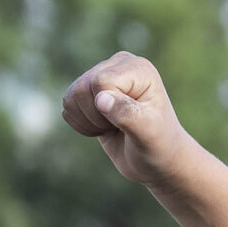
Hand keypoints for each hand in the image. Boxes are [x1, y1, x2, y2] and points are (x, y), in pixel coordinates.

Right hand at [60, 52, 196, 188]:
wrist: (159, 161)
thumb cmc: (160, 147)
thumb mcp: (149, 134)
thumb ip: (128, 114)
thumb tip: (101, 99)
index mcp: (137, 68)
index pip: (100, 82)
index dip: (107, 109)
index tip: (131, 123)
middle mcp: (118, 65)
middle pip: (82, 88)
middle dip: (97, 116)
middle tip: (123, 128)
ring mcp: (102, 75)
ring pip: (71, 96)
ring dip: (88, 121)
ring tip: (114, 127)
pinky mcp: (90, 91)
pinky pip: (67, 105)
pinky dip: (81, 123)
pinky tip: (104, 127)